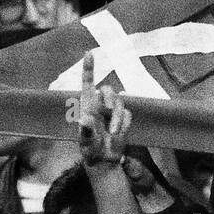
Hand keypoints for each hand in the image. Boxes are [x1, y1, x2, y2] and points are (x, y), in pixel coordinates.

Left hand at [76, 52, 131, 167]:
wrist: (104, 160)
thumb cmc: (90, 150)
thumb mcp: (86, 142)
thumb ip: (86, 131)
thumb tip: (84, 120)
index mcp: (87, 105)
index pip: (87, 82)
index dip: (89, 68)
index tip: (89, 53)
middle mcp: (99, 105)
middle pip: (108, 90)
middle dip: (110, 101)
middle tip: (108, 116)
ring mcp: (112, 111)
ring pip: (120, 103)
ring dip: (117, 119)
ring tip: (113, 134)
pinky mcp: (123, 118)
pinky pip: (128, 114)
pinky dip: (124, 124)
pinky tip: (118, 134)